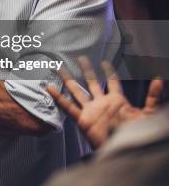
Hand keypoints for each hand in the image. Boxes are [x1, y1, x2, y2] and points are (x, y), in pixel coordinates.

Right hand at [47, 56, 162, 148]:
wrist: (127, 148)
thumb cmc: (138, 132)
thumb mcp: (149, 113)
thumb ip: (153, 96)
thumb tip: (160, 79)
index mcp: (116, 101)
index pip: (111, 82)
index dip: (109, 72)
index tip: (104, 62)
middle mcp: (101, 103)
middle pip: (91, 83)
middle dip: (86, 71)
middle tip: (80, 58)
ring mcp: (91, 110)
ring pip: (77, 91)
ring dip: (68, 80)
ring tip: (60, 68)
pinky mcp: (83, 120)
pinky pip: (68, 107)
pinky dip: (58, 98)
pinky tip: (49, 88)